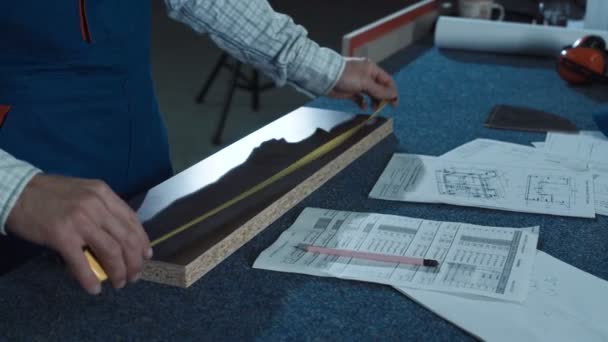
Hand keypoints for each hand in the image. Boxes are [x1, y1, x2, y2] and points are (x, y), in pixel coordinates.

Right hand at [6, 174, 151, 293]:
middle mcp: (96, 205)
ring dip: (119, 271)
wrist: (16, 192)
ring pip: (111, 251)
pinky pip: (81, 262)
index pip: (132, 220)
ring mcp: (80, 220)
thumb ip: (103, 208)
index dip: (142, 241)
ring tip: (119, 283)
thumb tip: (119, 234)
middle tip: (134, 275)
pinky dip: (90, 279)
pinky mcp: (61, 235)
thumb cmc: (50, 194)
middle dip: (134, 261)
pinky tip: (94, 289)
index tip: (146, 255)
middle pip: (126, 238)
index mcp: (103, 193)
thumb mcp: (84, 192)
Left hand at [329, 57, 398, 109]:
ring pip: (371, 94)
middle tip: (386, 107)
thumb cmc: (346, 75)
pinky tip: (363, 106)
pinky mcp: (350, 91)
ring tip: (374, 107)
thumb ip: (380, 90)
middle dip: (383, 97)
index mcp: (372, 69)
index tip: (395, 102)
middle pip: (380, 88)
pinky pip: (360, 98)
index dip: (392, 91)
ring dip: (374, 101)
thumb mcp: (366, 83)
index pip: (387, 80)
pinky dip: (363, 103)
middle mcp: (366, 76)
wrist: (327, 77)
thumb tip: (393, 95)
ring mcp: (358, 84)